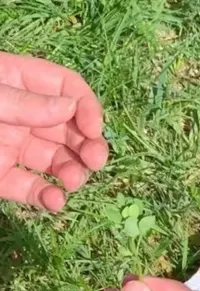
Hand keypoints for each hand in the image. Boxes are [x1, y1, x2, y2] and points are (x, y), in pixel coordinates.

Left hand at [0, 52, 107, 210]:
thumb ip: (23, 102)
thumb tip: (70, 108)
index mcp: (17, 83)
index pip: (67, 87)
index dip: (86, 107)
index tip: (93, 129)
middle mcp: (21, 116)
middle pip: (70, 128)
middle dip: (88, 145)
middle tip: (95, 161)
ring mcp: (12, 147)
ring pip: (57, 161)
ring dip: (73, 173)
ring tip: (73, 182)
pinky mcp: (1, 178)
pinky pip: (31, 189)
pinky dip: (47, 198)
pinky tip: (56, 202)